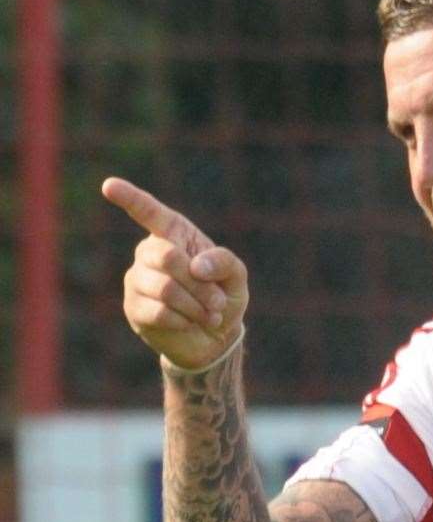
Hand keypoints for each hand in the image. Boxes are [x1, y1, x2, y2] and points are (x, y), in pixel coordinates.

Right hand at [103, 177, 248, 370]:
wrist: (215, 335)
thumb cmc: (222, 296)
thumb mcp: (235, 276)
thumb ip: (223, 261)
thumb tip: (195, 266)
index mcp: (173, 234)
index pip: (149, 212)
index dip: (130, 198)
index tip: (109, 185)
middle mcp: (149, 252)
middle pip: (167, 257)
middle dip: (199, 283)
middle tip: (217, 301)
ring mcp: (137, 279)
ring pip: (165, 288)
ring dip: (196, 305)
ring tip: (209, 314)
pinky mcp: (134, 307)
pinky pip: (160, 312)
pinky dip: (185, 320)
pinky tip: (189, 322)